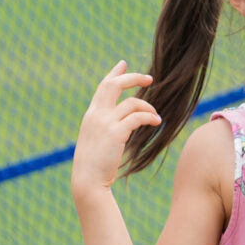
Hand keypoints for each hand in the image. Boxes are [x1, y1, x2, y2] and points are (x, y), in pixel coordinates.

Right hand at [73, 61, 157, 192]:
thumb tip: (120, 124)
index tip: (123, 64)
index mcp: (91, 115)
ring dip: (148, 107)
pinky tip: (156, 122)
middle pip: (114, 85)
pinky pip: (138, 117)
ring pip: (131, 102)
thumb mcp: (96, 141)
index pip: (102, 87)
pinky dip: (150, 117)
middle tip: (149, 78)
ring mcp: (105, 122)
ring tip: (156, 116)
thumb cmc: (93, 166)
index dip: (114, 74)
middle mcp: (96, 114)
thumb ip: (105, 128)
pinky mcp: (116, 133)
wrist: (87, 180)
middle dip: (132, 77)